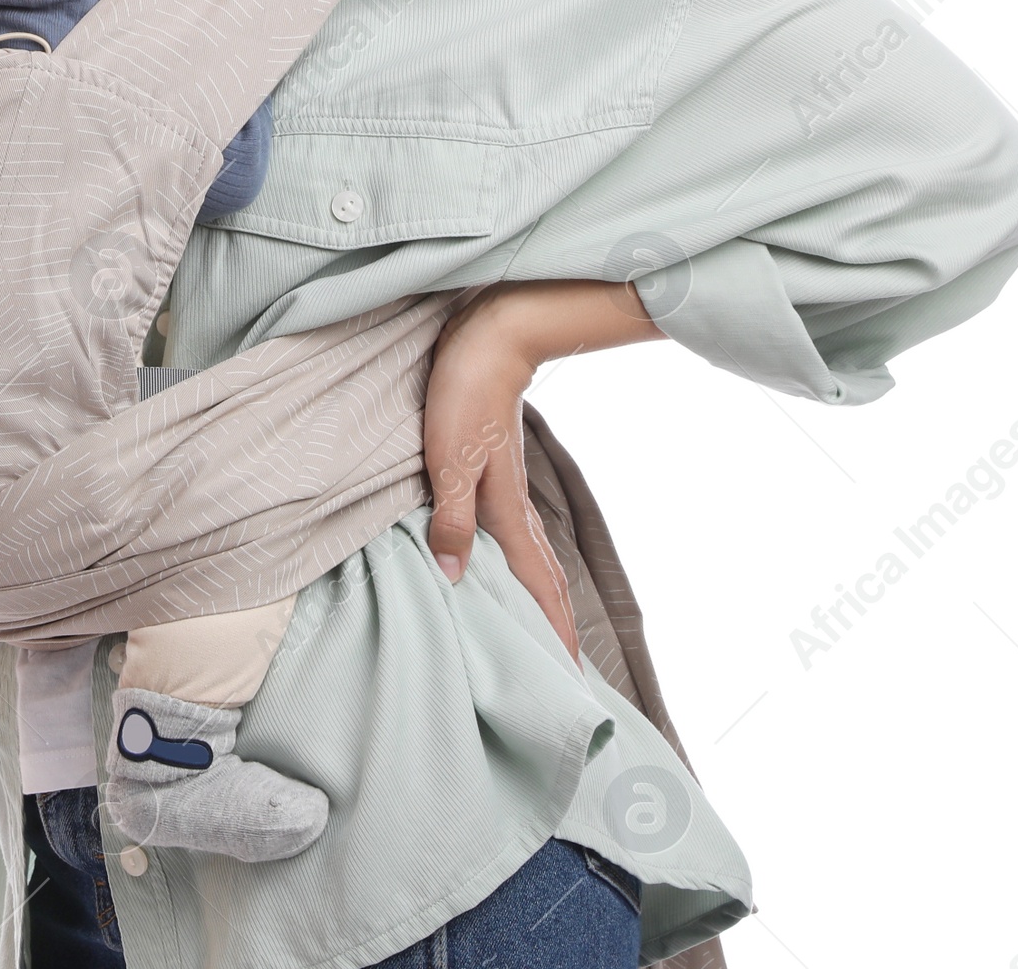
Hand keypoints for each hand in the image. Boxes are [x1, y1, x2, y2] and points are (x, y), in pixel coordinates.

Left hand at [423, 279, 662, 665]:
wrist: (492, 337)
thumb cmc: (464, 393)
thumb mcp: (447, 455)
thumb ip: (451, 515)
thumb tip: (456, 577)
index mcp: (504, 511)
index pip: (536, 586)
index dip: (552, 631)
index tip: (571, 679)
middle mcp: (515, 506)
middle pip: (547, 579)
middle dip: (559, 626)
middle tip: (570, 674)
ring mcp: (511, 488)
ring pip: (537, 556)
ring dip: (546, 597)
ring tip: (550, 630)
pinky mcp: (499, 470)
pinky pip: (521, 533)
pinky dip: (528, 564)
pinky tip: (514, 564)